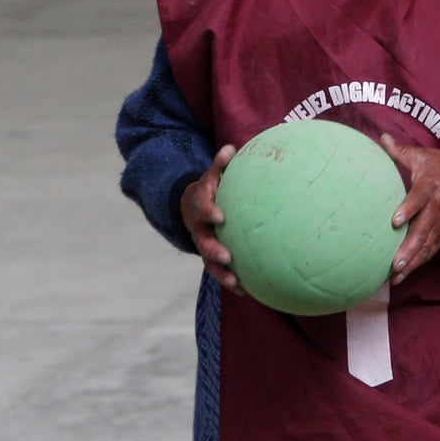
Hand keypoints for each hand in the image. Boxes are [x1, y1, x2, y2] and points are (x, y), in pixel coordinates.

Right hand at [183, 144, 241, 291]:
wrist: (192, 205)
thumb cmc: (212, 188)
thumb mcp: (213, 175)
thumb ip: (221, 165)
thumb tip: (230, 148)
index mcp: (200, 206)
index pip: (202, 208)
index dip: (209, 212)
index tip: (220, 216)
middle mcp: (199, 228)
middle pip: (203, 241)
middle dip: (213, 250)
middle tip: (226, 256)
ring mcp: (204, 244)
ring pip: (209, 262)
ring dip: (221, 274)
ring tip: (236, 283)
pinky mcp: (212, 257)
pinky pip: (220, 271)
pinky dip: (231, 281)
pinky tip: (248, 291)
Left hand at [381, 133, 439, 284]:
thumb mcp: (425, 156)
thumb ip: (401, 152)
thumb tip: (381, 138)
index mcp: (430, 189)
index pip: (419, 200)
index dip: (408, 210)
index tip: (395, 221)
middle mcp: (436, 210)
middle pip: (423, 232)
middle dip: (409, 249)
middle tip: (395, 263)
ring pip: (426, 246)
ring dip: (412, 262)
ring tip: (395, 275)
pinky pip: (429, 251)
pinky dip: (417, 264)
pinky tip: (401, 277)